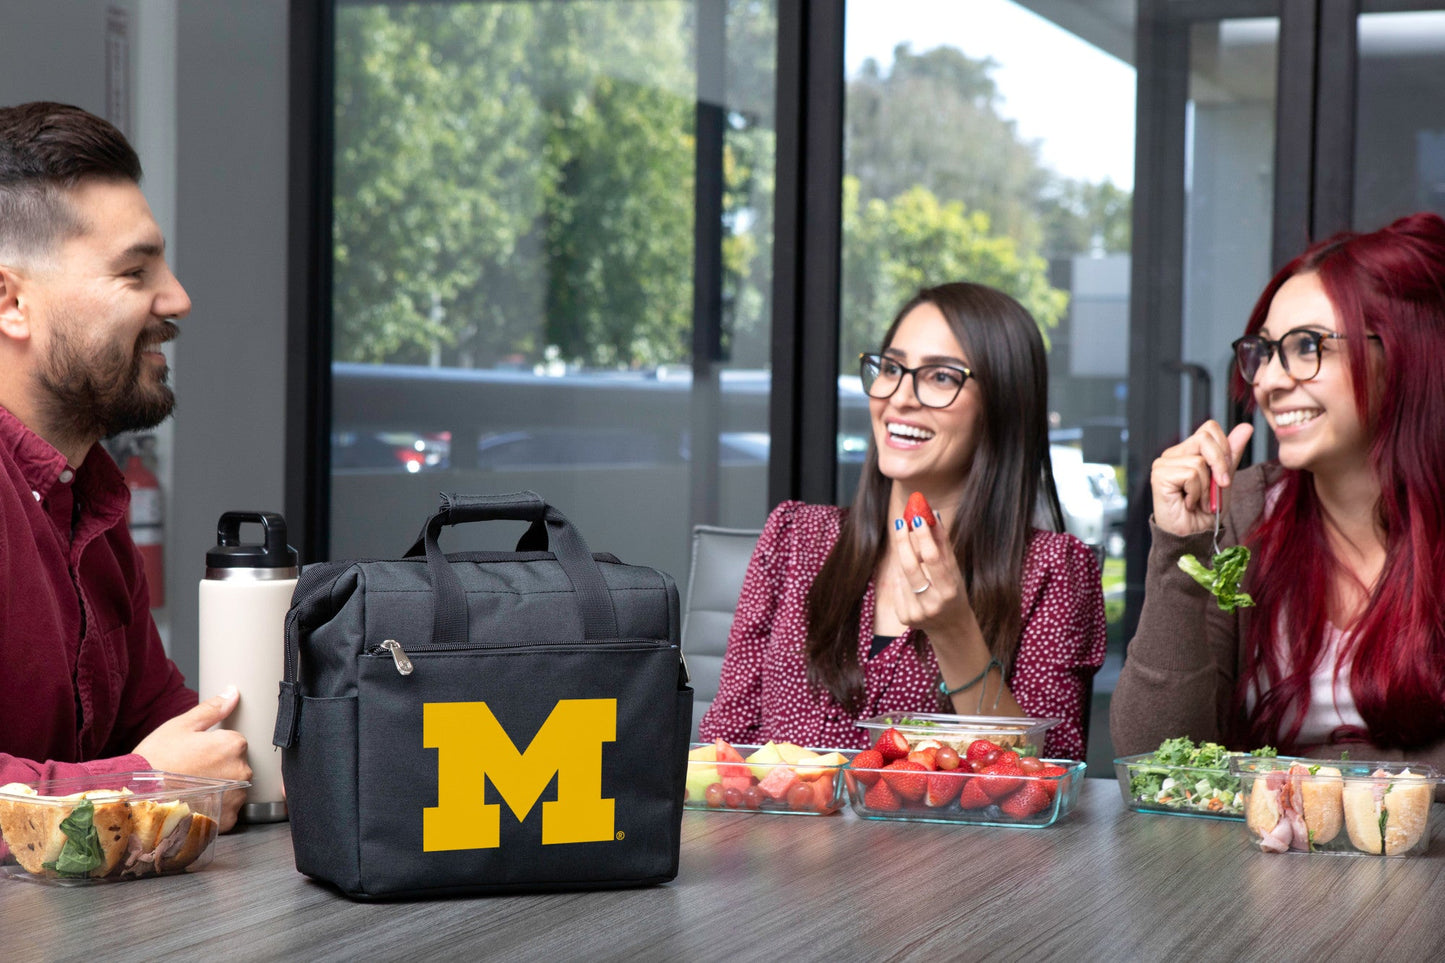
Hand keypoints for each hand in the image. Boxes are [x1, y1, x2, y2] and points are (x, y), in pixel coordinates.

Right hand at [133, 687, 251, 831]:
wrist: (136, 798)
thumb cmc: (156, 760)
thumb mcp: (181, 726)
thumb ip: (212, 709)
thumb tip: (233, 693)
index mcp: (233, 745)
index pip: (236, 741)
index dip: (214, 746)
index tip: (197, 752)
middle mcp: (241, 771)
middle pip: (237, 764)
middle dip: (220, 765)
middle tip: (192, 770)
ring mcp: (235, 797)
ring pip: (234, 787)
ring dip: (220, 787)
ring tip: (191, 788)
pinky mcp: (227, 819)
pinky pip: (228, 809)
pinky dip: (215, 806)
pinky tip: (195, 802)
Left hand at [891, 509, 978, 645]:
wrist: (950, 627)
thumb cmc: (953, 591)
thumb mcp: (953, 570)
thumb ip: (942, 544)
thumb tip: (933, 514)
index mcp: (949, 591)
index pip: (932, 559)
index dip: (923, 537)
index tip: (916, 518)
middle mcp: (932, 604)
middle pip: (910, 566)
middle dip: (903, 541)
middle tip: (900, 522)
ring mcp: (916, 613)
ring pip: (902, 575)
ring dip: (905, 559)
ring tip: (912, 552)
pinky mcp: (904, 618)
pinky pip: (898, 587)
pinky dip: (903, 577)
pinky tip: (912, 580)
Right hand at [1150, 420, 1253, 537]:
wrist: (1194, 536)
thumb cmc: (1206, 512)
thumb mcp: (1224, 479)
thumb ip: (1231, 454)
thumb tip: (1245, 427)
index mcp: (1187, 451)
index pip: (1208, 429)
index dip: (1224, 448)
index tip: (1226, 473)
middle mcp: (1173, 454)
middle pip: (1205, 438)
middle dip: (1220, 464)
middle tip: (1220, 486)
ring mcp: (1163, 464)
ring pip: (1199, 461)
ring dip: (1207, 487)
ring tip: (1199, 500)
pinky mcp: (1159, 475)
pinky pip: (1191, 474)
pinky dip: (1196, 492)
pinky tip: (1188, 502)